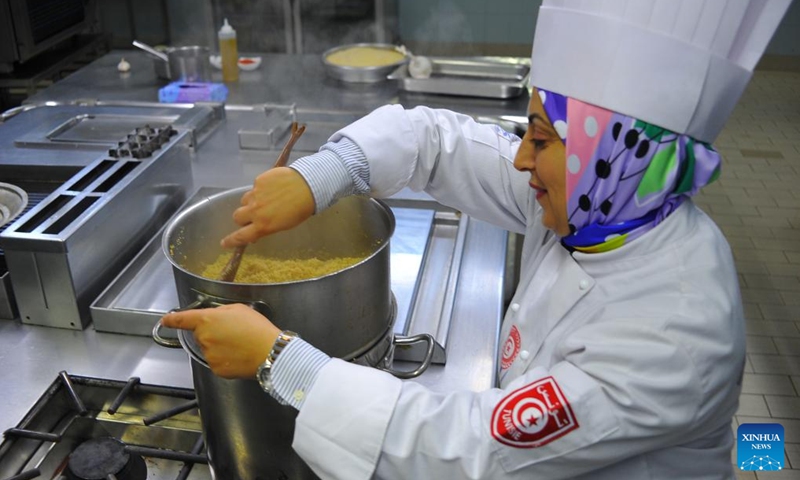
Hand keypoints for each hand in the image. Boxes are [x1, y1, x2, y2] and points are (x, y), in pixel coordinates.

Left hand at [161, 304, 280, 378]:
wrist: (269, 352)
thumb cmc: (257, 328)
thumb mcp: (239, 309)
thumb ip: (220, 312)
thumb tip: (214, 318)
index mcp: (206, 320)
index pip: (182, 319)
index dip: (172, 319)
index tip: (165, 321)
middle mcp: (203, 338)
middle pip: (200, 334)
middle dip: (211, 332)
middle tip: (232, 331)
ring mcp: (209, 355)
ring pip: (208, 349)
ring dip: (218, 346)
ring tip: (239, 344)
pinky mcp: (216, 369)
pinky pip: (216, 361)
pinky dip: (224, 359)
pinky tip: (239, 355)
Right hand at [221, 167, 314, 247]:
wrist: (309, 186)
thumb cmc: (300, 209)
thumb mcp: (284, 225)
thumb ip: (267, 227)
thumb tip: (256, 230)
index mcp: (263, 226)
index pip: (241, 236)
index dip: (231, 240)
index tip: (224, 243)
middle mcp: (256, 211)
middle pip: (237, 216)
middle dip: (242, 217)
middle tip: (252, 215)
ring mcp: (255, 194)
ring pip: (245, 200)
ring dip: (251, 202)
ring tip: (267, 198)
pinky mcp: (258, 181)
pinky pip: (254, 187)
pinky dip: (261, 189)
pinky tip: (274, 187)